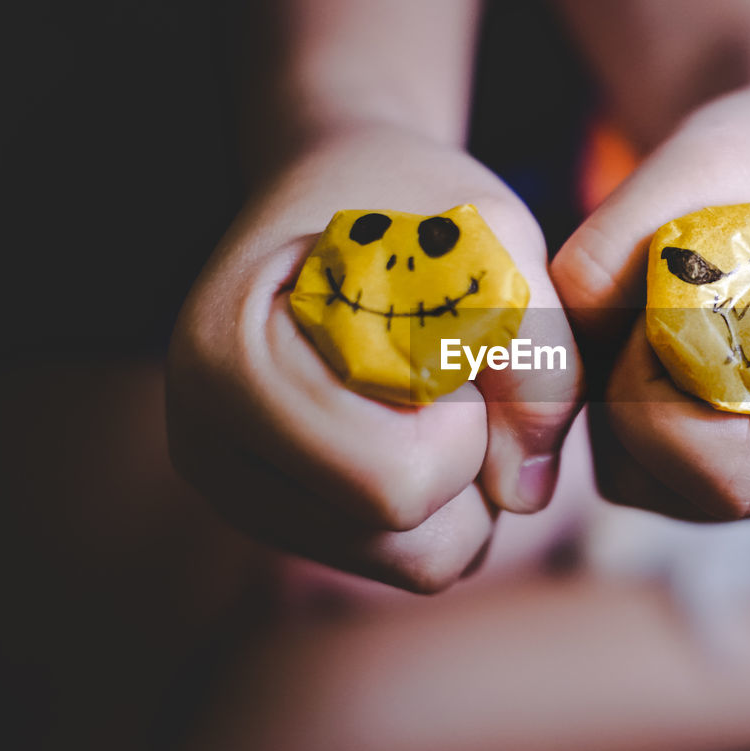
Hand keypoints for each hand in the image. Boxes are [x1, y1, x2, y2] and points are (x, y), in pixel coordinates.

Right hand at [167, 124, 581, 591]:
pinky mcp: (279, 512)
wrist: (336, 185)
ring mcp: (239, 490)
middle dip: (470, 464)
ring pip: (416, 565)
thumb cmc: (412, 200)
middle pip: (409, 547)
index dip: (466, 420)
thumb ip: (537, 353)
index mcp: (234, 364)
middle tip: (459, 372)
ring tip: (446, 393)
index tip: (451, 340)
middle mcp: (211, 447)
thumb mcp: (497, 234)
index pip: (395, 484)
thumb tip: (525, 495)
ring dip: (467, 489)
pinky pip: (404, 557)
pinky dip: (446, 503)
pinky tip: (428, 424)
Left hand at [552, 82, 749, 519]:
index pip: (741, 465)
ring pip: (668, 495)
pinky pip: (660, 486)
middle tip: (636, 306)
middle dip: (631, 405)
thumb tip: (553, 348)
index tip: (647, 308)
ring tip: (652, 316)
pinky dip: (626, 426)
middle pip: (705, 491)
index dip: (654, 402)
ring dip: (621, 413)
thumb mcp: (694, 161)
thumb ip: (608, 250)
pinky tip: (654, 348)